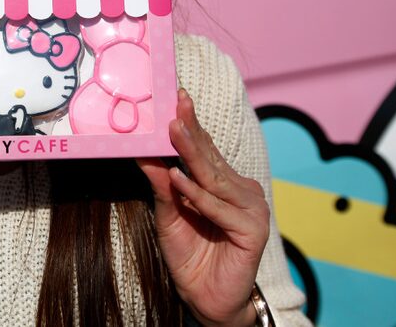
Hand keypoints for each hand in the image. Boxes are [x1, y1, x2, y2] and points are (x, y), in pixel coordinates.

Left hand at [137, 89, 269, 326]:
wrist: (206, 299)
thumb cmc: (190, 256)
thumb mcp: (168, 215)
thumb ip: (161, 186)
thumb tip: (143, 153)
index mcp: (224, 183)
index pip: (205, 148)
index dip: (191, 123)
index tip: (177, 96)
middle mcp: (241, 190)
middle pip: (210, 157)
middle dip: (190, 129)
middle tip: (175, 103)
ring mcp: (251, 208)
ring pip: (214, 177)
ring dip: (192, 153)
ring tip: (173, 130)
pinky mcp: (252, 229)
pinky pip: (218, 207)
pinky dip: (197, 195)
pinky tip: (179, 179)